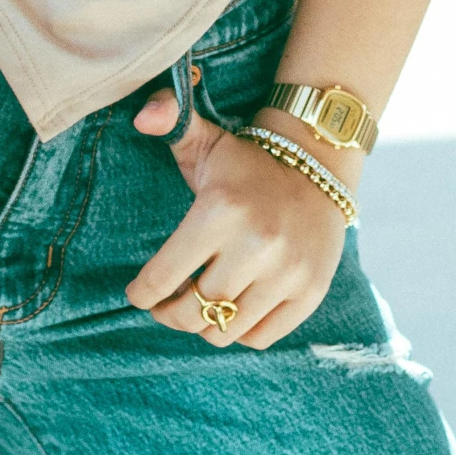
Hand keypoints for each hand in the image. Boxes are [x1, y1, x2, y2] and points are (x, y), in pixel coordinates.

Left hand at [124, 85, 350, 348]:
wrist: (319, 166)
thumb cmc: (248, 163)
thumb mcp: (206, 139)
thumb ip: (169, 120)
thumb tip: (141, 117)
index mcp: (220, 209)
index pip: (165, 275)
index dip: (143, 293)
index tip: (136, 295)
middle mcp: (255, 244)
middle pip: (194, 310)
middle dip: (170, 314)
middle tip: (164, 307)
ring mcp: (286, 272)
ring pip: (225, 329)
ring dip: (204, 325)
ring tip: (197, 307)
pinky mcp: (309, 292)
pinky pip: (260, 337)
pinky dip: (239, 331)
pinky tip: (232, 309)